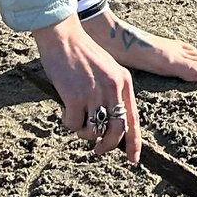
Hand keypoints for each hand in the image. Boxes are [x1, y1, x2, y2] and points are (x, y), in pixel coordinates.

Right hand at [32, 13, 139, 163]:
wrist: (63, 37)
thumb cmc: (82, 54)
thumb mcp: (107, 70)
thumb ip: (113, 93)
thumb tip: (111, 126)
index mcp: (124, 82)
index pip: (134, 119)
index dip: (134, 142)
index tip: (132, 159)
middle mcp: (113, 89)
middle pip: (116, 131)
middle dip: (107, 146)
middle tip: (98, 149)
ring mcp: (94, 93)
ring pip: (94, 131)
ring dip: (84, 132)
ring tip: (77, 118)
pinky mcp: (75, 97)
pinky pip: (73, 125)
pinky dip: (68, 122)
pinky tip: (66, 109)